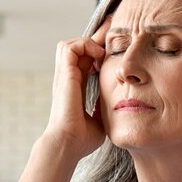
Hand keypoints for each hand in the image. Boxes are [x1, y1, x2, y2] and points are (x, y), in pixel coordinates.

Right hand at [46, 20, 108, 157]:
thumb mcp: (99, 119)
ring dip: (88, 42)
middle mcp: (68, 79)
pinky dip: (84, 45)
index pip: (85, 61)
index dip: (98, 52)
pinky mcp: (64, 74)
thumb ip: (105, 107)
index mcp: (76, 87)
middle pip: (78, 48)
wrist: (69, 144)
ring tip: (103, 52)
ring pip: (71, 44)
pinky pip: (70, 47)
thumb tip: (117, 103)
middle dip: (96, 40)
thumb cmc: (82, 139)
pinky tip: (98, 56)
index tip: (115, 49)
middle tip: (114, 37)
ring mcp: (64, 76)